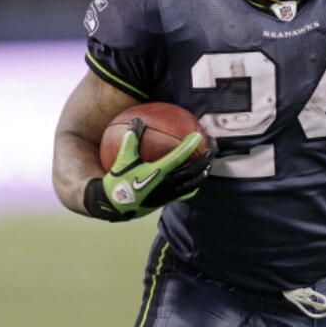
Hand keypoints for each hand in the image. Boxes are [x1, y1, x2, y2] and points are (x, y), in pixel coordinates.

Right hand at [83, 118, 213, 220]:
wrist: (115, 205)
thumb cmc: (119, 180)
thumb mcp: (123, 158)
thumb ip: (131, 139)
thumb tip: (137, 120)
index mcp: (156, 172)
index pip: (177, 157)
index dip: (189, 146)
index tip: (198, 136)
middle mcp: (165, 184)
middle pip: (191, 173)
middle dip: (202, 162)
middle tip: (210, 152)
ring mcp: (167, 195)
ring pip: (191, 185)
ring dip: (201, 175)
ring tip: (207, 167)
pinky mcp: (166, 202)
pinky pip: (184, 194)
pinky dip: (192, 186)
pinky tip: (194, 183)